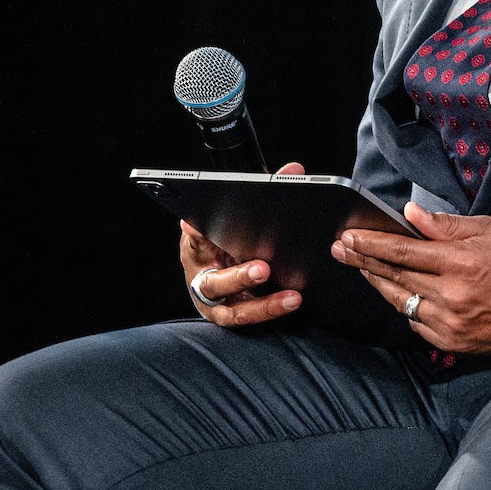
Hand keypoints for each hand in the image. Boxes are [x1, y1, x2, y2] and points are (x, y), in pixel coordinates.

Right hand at [180, 161, 307, 327]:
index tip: (199, 226)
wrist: (232, 268)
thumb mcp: (239, 216)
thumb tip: (294, 170)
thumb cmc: (231, 240)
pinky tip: (295, 300)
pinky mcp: (237, 316)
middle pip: (215, 283)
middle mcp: (204, 280)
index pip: (195, 239)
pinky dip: (273, 311)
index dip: (196, 235)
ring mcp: (219, 304)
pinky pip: (254, 318)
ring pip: (236, 311)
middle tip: (262, 268)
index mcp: (198, 250)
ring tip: (292, 297)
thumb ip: (266, 192)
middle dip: (238, 276)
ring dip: (264, 305)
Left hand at [332, 206, 490, 354]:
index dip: (371, 244)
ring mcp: (449, 323)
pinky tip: (400, 294)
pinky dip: (407, 306)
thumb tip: (410, 214)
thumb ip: (446, 225)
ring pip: (401, 302)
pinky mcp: (452, 342)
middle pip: (394, 276)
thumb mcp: (489, 230)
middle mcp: (451, 295)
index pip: (402, 251)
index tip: (349, 236)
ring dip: (379, 284)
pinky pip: (417, 323)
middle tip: (341, 250)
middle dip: (364, 261)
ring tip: (363, 269)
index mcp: (460, 262)